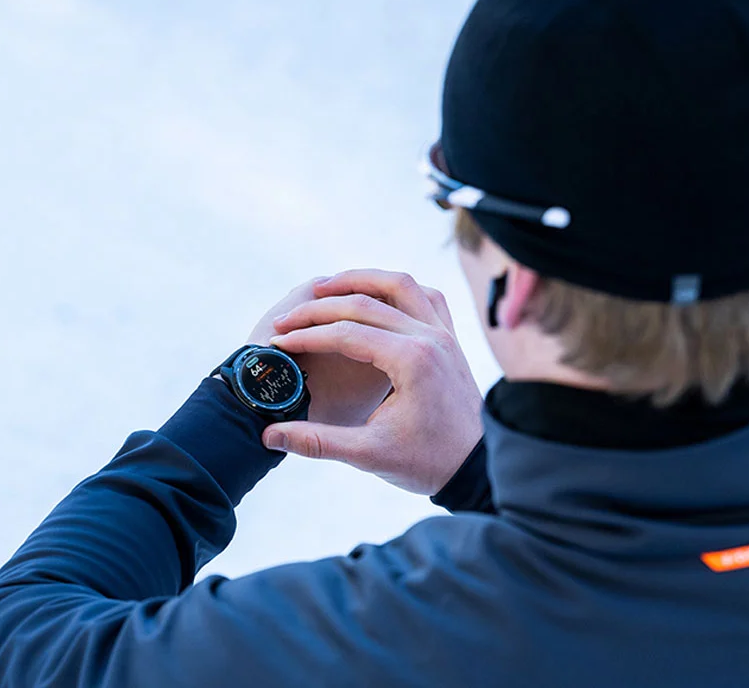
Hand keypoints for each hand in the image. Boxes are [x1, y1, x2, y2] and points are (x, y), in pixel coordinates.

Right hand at [262, 270, 483, 495]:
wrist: (479, 468)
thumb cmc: (428, 463)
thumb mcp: (369, 455)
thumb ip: (318, 441)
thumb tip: (269, 436)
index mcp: (412, 360)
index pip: (347, 332)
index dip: (306, 336)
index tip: (277, 342)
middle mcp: (431, 338)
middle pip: (367, 302)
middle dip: (320, 307)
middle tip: (287, 319)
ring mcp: (444, 334)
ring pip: (400, 284)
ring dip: (361, 280)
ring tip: (325, 288)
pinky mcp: (451, 339)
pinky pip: (426, 296)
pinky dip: (397, 288)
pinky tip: (376, 297)